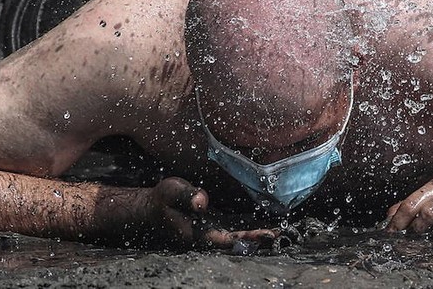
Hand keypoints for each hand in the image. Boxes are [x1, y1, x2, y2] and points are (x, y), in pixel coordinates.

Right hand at [140, 178, 277, 247]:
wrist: (152, 209)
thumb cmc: (161, 201)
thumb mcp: (171, 192)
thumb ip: (186, 196)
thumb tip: (202, 201)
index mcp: (198, 233)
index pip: (227, 238)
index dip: (247, 237)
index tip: (265, 234)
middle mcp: (207, 235)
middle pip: (238, 240)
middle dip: (258, 236)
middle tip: (280, 233)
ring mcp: (211, 230)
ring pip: (238, 234)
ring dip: (257, 232)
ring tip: (279, 228)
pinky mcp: (214, 223)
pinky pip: (235, 226)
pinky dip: (249, 224)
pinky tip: (263, 220)